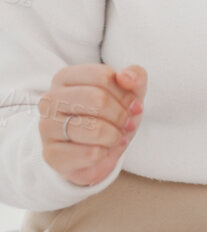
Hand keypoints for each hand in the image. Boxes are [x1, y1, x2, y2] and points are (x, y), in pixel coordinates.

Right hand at [40, 64, 144, 186]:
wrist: (98, 152)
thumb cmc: (111, 116)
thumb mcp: (130, 93)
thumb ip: (134, 77)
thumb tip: (126, 76)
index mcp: (65, 78)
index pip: (103, 76)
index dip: (126, 94)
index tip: (131, 105)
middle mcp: (49, 100)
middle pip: (98, 100)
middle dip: (121, 116)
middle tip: (125, 124)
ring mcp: (47, 127)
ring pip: (95, 129)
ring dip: (115, 136)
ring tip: (114, 137)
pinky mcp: (51, 155)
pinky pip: (91, 154)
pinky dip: (105, 153)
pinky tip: (101, 150)